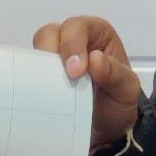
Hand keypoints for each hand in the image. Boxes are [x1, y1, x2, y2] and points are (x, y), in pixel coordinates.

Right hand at [33, 16, 140, 148]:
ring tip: (48, 88)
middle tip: (57, 78)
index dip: (73, 45)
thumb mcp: (127, 90)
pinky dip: (31, 81)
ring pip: (35, 51)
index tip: (75, 71)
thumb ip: (116, 74)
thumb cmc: (117, 101)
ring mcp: (54, 58)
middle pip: (50, 34)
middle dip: (52, 54)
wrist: (107, 128)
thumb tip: (95, 59)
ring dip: (38, 68)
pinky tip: (39, 94)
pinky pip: (28, 71)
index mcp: (97, 33)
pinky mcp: (41, 75)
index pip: (78, 27)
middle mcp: (72, 40)